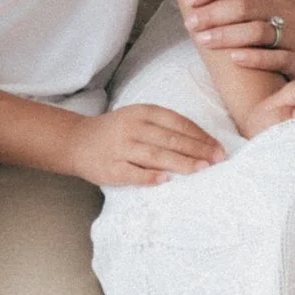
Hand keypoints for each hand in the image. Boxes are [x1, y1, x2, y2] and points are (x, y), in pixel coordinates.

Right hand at [71, 102, 229, 188]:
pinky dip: (148, 177)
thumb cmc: (116, 132)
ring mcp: (120, 148)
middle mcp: (132, 128)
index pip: (178, 123)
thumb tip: (202, 144)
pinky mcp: (110, 168)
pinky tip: (164, 181)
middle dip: (197, 150)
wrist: (77, 141)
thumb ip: (165, 127)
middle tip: (218, 160)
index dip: (200, 136)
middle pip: (170, 139)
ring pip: (155, 155)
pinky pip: (132, 173)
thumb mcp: (139, 119)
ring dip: (181, 163)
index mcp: (142, 112)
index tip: (218, 148)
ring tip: (201, 170)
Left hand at [181, 0, 294, 80]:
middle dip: (213, 14)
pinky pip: (275, 57)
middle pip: (244, 6)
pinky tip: (234, 58)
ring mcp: (292, 35)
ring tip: (203, 40)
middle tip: (190, 23)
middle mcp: (284, 10)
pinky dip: (254, 57)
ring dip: (227, 35)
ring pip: (257, 31)